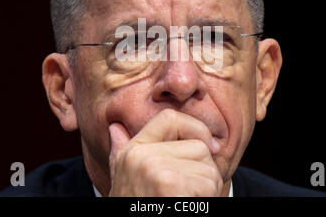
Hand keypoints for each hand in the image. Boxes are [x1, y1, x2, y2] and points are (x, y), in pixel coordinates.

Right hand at [108, 108, 222, 195]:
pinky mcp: (169, 186)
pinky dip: (207, 200)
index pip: (170, 118)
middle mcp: (141, 156)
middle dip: (205, 170)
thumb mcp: (123, 176)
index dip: (196, 127)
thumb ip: (120, 149)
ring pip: (208, 167)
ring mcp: (154, 170)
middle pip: (198, 146)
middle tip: (191, 193)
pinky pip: (209, 184)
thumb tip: (115, 127)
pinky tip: (190, 208)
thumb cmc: (136, 204)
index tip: (209, 146)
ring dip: (208, 189)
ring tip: (187, 201)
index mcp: (133, 150)